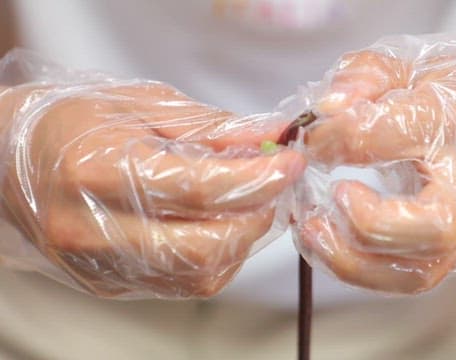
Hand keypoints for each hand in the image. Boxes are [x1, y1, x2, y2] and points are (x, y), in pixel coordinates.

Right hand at [0, 81, 305, 297]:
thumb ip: (210, 128)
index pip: (200, 189)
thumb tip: (268, 137)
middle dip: (257, 216)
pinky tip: (219, 223)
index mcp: (97, 172)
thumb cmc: (73, 123)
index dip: (258, 178)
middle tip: (272, 184)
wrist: (10, 164)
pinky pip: (184, 283)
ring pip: (201, 274)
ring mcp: (102, 265)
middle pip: (206, 246)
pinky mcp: (111, 284)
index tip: (289, 161)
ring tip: (246, 201)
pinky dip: (219, 256)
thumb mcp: (141, 105)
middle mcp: (95, 230)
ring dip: (242, 239)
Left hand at [296, 33, 455, 293]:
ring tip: (310, 228)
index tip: (310, 133)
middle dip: (368, 221)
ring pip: (417, 272)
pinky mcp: (452, 255)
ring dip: (351, 260)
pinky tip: (326, 244)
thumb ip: (368, 76)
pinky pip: (405, 280)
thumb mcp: (418, 66)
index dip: (344, 133)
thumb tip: (326, 106)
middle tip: (332, 195)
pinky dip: (357, 271)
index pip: (404, 130)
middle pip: (434, 227)